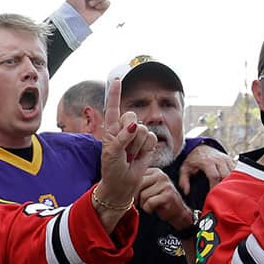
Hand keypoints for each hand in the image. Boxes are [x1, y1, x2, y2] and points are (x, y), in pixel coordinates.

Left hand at [96, 78, 156, 207]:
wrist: (122, 184)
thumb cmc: (112, 168)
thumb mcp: (111, 152)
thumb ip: (121, 138)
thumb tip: (135, 125)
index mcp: (111, 128)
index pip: (113, 107)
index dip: (115, 93)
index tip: (117, 79)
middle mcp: (125, 128)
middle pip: (132, 115)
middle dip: (129, 132)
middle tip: (124, 149)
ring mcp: (137, 136)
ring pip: (143, 128)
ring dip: (136, 145)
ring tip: (130, 156)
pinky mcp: (148, 144)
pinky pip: (152, 137)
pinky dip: (146, 148)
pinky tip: (139, 156)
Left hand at [137, 168, 191, 228]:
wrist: (177, 212)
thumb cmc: (160, 201)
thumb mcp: (149, 188)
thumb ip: (139, 183)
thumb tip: (121, 186)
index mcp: (154, 171)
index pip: (135, 176)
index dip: (131, 189)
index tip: (135, 196)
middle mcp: (160, 175)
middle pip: (138, 185)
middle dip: (137, 197)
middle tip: (141, 202)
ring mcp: (165, 184)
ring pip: (143, 195)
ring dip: (144, 204)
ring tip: (151, 205)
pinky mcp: (168, 195)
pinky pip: (149, 203)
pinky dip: (149, 209)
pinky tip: (154, 208)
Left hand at [179, 144, 234, 193]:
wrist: (200, 147)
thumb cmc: (192, 161)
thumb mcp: (184, 169)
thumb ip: (183, 181)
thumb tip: (186, 193)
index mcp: (207, 162)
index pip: (215, 176)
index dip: (215, 187)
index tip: (214, 196)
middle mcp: (219, 159)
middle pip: (226, 175)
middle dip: (225, 187)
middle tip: (222, 197)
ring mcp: (226, 159)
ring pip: (234, 172)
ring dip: (232, 183)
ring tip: (229, 193)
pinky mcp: (232, 160)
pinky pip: (238, 169)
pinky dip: (237, 178)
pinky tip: (234, 186)